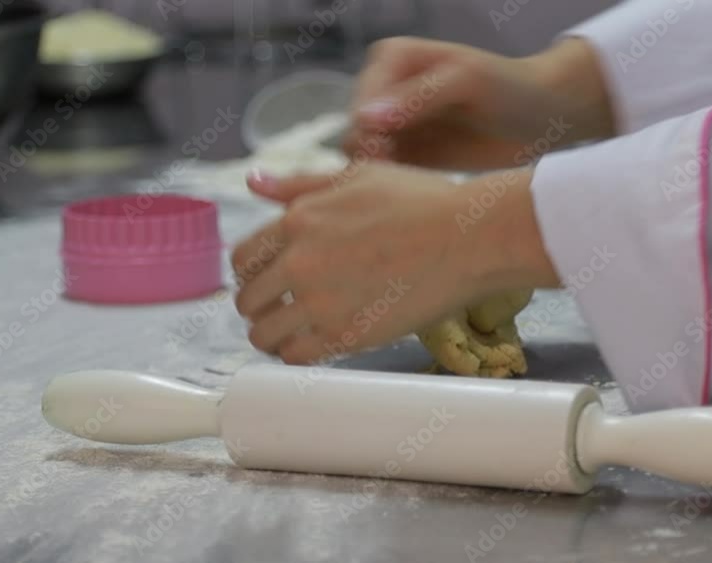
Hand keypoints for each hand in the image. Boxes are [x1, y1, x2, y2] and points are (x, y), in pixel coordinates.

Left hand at [231, 164, 558, 363]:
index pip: (243, 258)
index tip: (267, 280)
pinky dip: (296, 355)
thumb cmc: (422, 201)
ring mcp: (321, 302)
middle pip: (248, 299)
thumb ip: (300, 184)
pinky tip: (312, 346)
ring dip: (271, 335)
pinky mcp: (346, 336)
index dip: (250, 272)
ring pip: (264, 334)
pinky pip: (296, 357)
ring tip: (292, 333)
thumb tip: (253, 181)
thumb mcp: (357, 175)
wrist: (468, 238)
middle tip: (279, 309)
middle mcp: (300, 262)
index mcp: (298, 220)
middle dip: (259, 305)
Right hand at [344, 37, 614, 170]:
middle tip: (401, 183)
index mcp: (392, 59)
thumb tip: (367, 118)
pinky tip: (413, 199)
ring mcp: (393, 124)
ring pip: (363, 158)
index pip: (361, 103)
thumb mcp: (468, 82)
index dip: (369, 133)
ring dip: (377, 178)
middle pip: (355, 132)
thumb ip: (418, 97)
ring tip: (410, 192)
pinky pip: (382, 175)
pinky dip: (389, 188)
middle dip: (372, 158)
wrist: (542, 117)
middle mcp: (385, 88)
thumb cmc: (511, 88)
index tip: (389, 158)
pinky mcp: (406, 155)